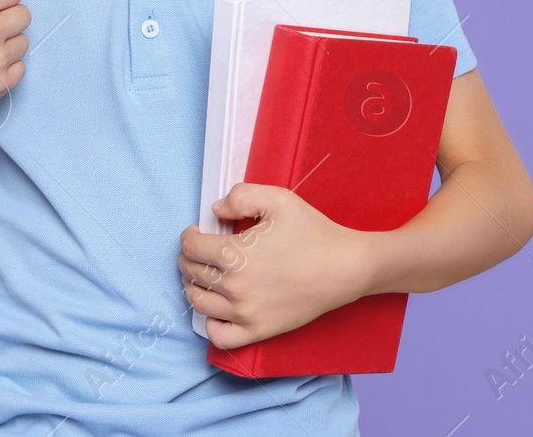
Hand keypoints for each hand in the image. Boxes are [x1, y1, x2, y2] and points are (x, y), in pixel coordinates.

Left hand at [177, 183, 371, 350]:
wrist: (344, 267)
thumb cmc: (313, 232)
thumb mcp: (278, 199)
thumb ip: (240, 196)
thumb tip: (215, 211)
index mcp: (233, 254)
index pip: (190, 248)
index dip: (188, 236)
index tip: (196, 232)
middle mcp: (234, 287)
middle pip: (191, 273)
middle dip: (189, 258)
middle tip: (200, 250)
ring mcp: (245, 313)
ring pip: (198, 303)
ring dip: (194, 286)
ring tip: (204, 275)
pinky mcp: (258, 330)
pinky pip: (218, 336)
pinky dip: (209, 323)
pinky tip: (218, 307)